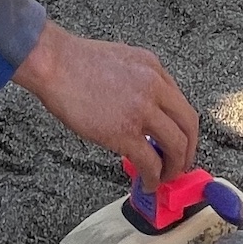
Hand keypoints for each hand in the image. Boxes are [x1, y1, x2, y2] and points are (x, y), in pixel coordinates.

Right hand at [12, 21, 198, 187]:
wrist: (54, 63)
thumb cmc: (74, 60)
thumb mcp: (121, 59)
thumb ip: (139, 81)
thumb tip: (143, 108)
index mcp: (154, 68)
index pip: (181, 103)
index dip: (183, 128)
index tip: (180, 141)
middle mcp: (155, 87)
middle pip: (188, 125)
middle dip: (188, 150)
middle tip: (181, 164)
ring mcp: (142, 110)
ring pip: (176, 146)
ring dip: (174, 167)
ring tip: (164, 177)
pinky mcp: (124, 132)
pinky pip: (150, 162)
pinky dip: (153, 178)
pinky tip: (148, 183)